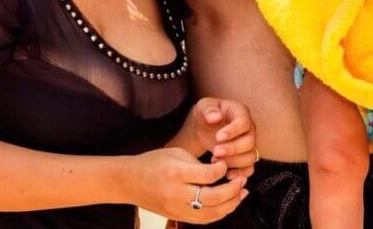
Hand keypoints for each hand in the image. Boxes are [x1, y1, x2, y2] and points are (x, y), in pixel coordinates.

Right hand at [128, 147, 246, 223]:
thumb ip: (197, 163)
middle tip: (243, 181)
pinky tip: (227, 204)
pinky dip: (218, 213)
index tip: (226, 164)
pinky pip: (203, 219)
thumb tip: (220, 172)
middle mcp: (176, 193)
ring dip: (230, 205)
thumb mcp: (175, 153)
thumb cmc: (153, 162)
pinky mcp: (176, 216)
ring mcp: (176, 208)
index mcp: (176, 173)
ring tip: (241, 194)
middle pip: (213, 198)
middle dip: (233, 190)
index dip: (223, 169)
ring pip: (211, 213)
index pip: (209, 175)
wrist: (129, 181)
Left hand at [186, 98, 256, 180]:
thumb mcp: (203, 106)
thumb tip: (215, 117)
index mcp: (240, 112)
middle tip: (215, 152)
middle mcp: (249, 128)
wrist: (205, 126)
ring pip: (250, 157)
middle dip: (232, 149)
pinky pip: (249, 168)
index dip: (233, 131)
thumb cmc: (206, 113)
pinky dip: (240, 173)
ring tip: (215, 160)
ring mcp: (249, 144)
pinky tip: (227, 175)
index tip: (218, 137)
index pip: (244, 122)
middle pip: (249, 142)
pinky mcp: (245, 156)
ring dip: (234, 162)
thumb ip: (208, 109)